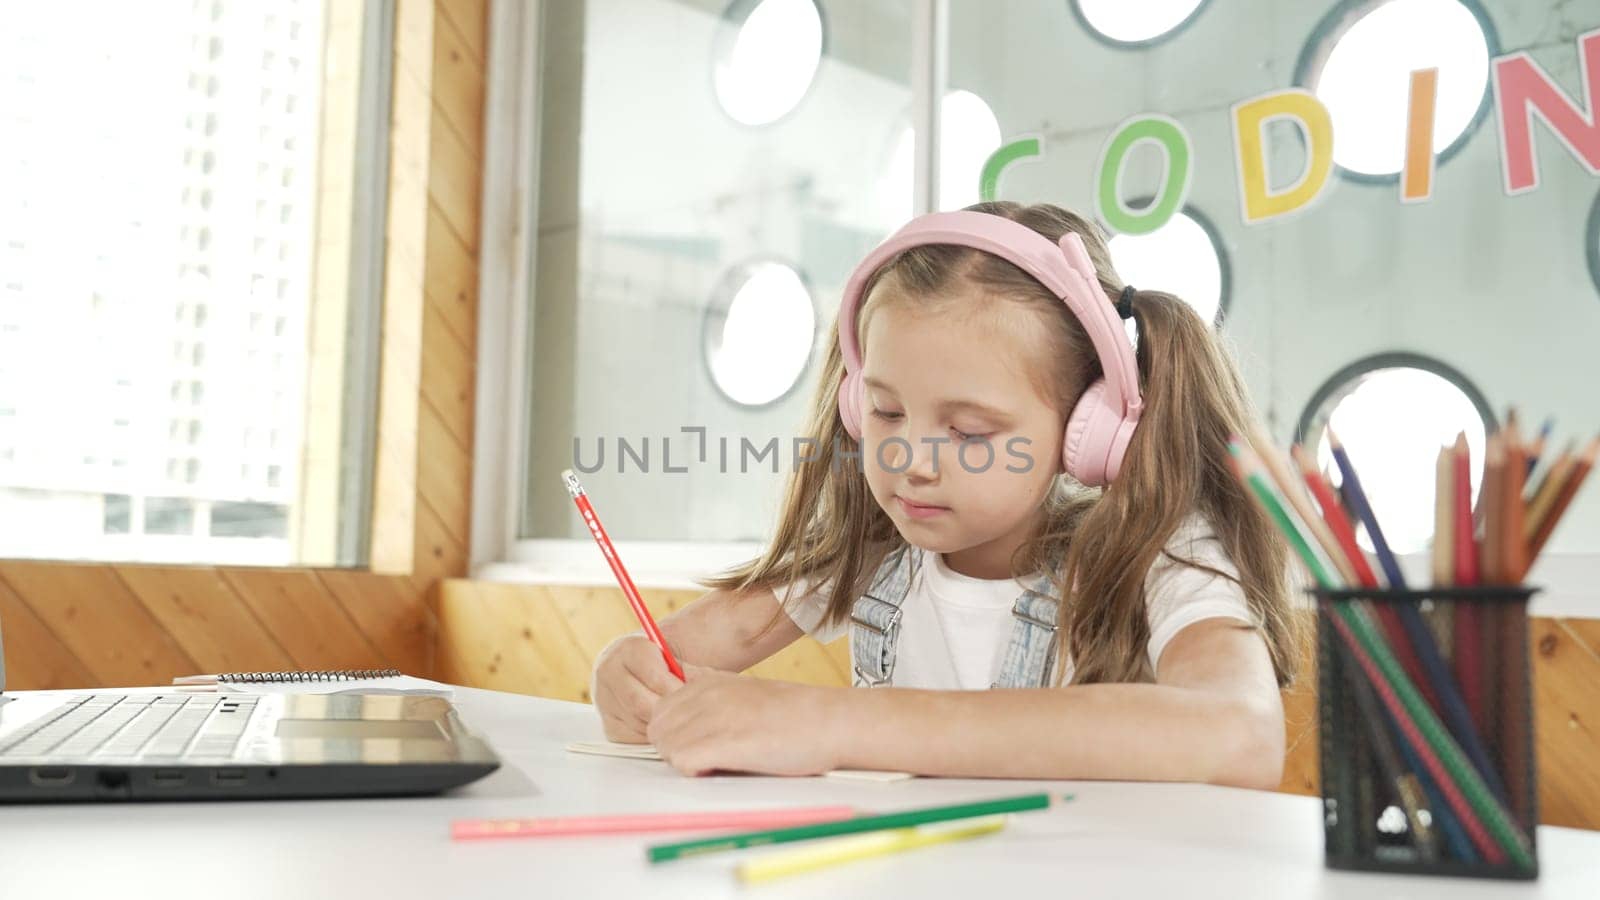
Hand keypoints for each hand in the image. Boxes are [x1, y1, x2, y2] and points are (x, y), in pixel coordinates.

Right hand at [591, 634, 683, 742]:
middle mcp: (608, 672)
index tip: (692, 696)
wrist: (643, 670)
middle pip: (640, 703)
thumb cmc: (666, 665)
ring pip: (636, 723)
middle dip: (669, 712)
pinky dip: (651, 738)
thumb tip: (703, 685)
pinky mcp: (607, 724)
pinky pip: (631, 739)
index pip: (653, 676)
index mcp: (629, 649)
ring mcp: (603, 699)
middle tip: (688, 715)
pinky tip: (665, 729)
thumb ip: (689, 670)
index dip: (676, 689)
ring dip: (661, 726)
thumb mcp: (677, 658)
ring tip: (680, 722)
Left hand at [647, 669, 840, 775]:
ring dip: (686, 761)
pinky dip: (696, 772)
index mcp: (707, 681)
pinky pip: (682, 762)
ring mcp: (712, 715)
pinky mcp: (723, 741)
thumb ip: (710, 695)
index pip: (660, 710)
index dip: (675, 732)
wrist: (829, 721)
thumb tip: (684, 708)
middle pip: (657, 729)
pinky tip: (722, 767)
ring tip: (719, 762)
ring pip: (666, 747)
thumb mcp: (743, 691)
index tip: (699, 741)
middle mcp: (704, 693)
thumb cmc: (793, 714)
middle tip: (708, 757)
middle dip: (676, 748)